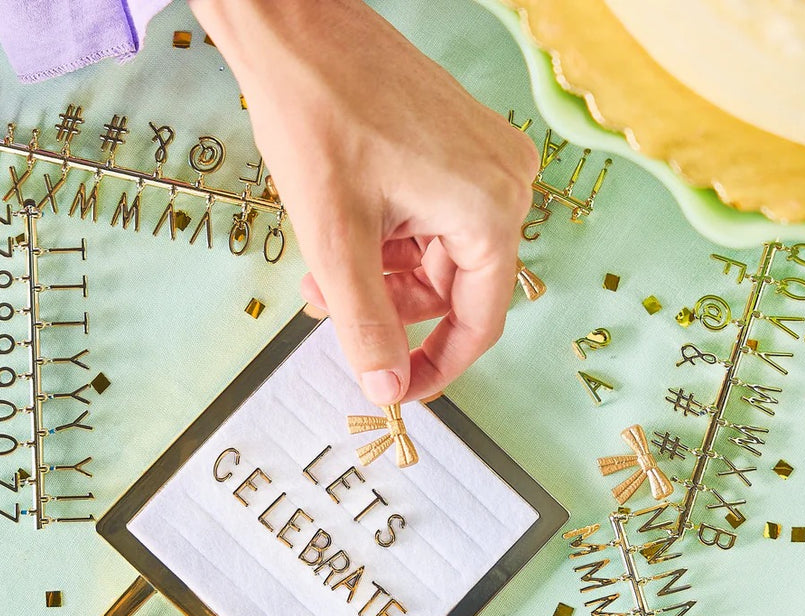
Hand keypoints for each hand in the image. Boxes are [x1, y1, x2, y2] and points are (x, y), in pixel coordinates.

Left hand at [192, 0, 538, 404]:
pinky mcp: (464, 143)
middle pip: (456, 286)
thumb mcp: (335, 236)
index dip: (435, 365)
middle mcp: (506, 184)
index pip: (479, 321)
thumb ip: (366, 323)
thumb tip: (387, 387)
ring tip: (323, 264)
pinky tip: (345, 224)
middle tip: (329, 306)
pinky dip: (391, 233)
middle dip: (391, 305)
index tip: (398, 390)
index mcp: (490, 211)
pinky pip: (436, 215)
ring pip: (440, 253)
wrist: (298, 28)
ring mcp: (488, 159)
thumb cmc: (318, 109)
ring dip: (384, 270)